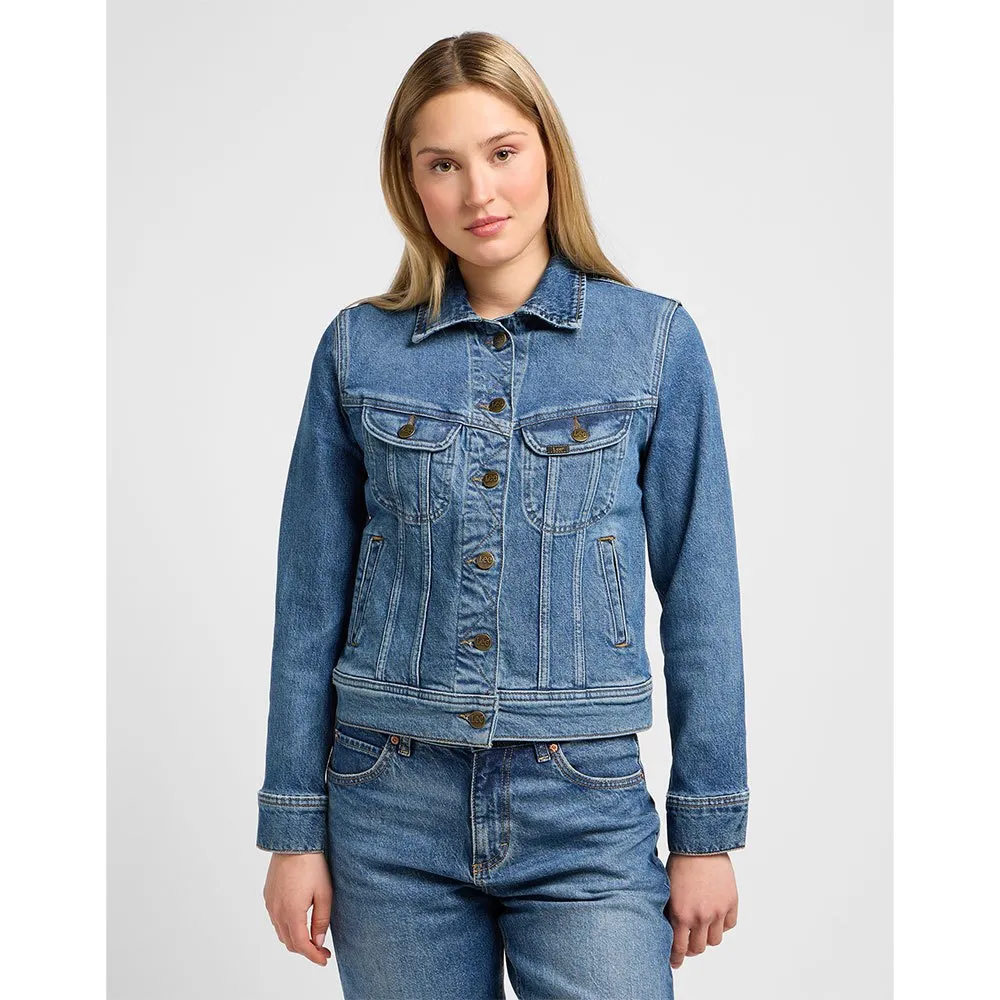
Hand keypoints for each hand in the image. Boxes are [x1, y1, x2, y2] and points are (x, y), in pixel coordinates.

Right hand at [262, 852, 332, 965]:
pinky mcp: (268, 895)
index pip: (301, 945)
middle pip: (290, 942)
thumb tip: (318, 941)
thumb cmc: (312, 864)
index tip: (324, 959)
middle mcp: (277, 911)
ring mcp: (270, 903)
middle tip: (322, 950)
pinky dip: (287, 927)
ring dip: (296, 939)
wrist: (293, 840)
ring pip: (281, 932)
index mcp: (291, 913)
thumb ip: (321, 920)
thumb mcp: (324, 892)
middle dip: (306, 950)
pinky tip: (299, 921)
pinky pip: (276, 919)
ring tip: (312, 937)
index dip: (313, 956)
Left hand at [665, 852, 738, 968]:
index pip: (679, 948)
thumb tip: (670, 929)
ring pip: (715, 940)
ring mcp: (718, 911)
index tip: (675, 961)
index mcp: (681, 914)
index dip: (676, 958)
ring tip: (702, 927)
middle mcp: (701, 917)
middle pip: (698, 948)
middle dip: (691, 947)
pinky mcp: (731, 903)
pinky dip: (723, 925)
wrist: (701, 844)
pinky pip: (729, 925)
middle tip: (688, 942)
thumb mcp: (667, 889)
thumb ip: (671, 911)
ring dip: (708, 936)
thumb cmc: (680, 862)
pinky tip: (715, 915)